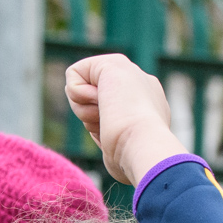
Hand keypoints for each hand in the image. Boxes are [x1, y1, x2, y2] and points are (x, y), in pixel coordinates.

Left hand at [65, 54, 188, 185]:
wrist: (143, 145)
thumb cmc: (134, 160)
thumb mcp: (120, 155)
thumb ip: (112, 141)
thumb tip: (99, 133)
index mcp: (149, 108)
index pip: (111, 117)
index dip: (104, 132)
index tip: (119, 141)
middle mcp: (140, 85)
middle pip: (96, 104)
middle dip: (94, 120)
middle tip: (112, 128)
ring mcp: (127, 72)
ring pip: (83, 92)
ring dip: (85, 113)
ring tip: (108, 119)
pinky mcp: (111, 62)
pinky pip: (73, 76)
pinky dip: (77, 96)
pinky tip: (100, 103)